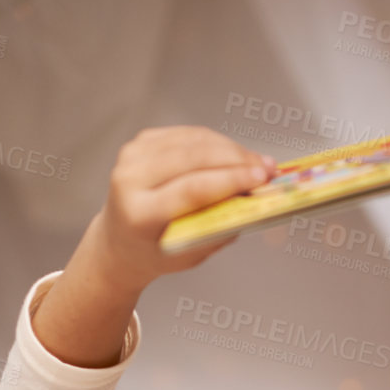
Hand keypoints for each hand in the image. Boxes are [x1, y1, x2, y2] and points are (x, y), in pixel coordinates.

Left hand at [89, 125, 276, 295]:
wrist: (121, 241)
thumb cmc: (157, 252)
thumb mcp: (190, 254)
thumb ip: (219, 227)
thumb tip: (254, 200)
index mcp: (139, 214)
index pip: (191, 189)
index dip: (230, 180)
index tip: (262, 179)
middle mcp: (129, 180)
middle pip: (194, 159)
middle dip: (237, 160)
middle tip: (268, 168)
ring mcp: (133, 156)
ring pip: (194, 141)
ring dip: (231, 149)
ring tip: (258, 163)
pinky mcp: (142, 142)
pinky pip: (188, 135)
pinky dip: (216, 143)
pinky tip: (235, 155)